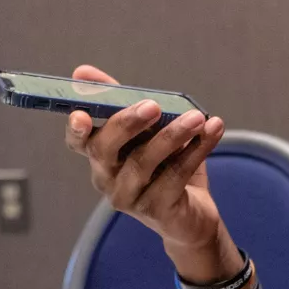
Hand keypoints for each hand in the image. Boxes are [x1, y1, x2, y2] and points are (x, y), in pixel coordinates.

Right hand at [62, 65, 231, 271]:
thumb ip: (119, 99)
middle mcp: (106, 178)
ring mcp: (130, 197)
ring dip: (172, 136)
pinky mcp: (157, 211)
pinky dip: (197, 150)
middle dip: (126, 124)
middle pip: (105, 151)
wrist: (191, 216)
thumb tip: (82, 71)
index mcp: (100, 156)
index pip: (77, 142)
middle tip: (153, 105)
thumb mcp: (144, 129)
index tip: (81, 114)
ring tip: (196, 117)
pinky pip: (175, 177)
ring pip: (144, 163)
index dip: (75, 129)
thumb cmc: (162, 165)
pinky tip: (213, 130)